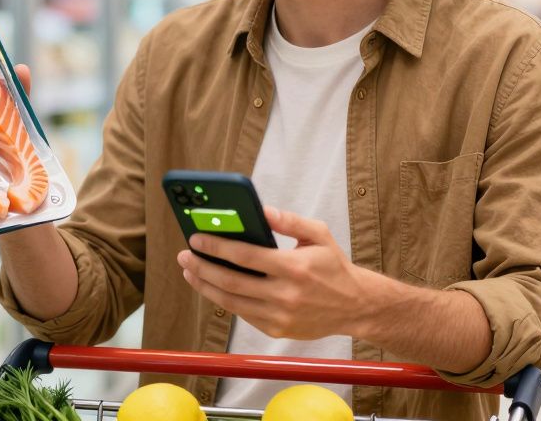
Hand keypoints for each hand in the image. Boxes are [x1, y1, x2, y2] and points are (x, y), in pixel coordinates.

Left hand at [177, 206, 365, 340]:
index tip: (196, 238)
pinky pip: (242, 314)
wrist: (355, 306)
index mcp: (294, 267)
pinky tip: (212, 286)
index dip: (216, 246)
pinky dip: (223, 299)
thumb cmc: (333, 266)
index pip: (245, 256)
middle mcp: (285, 294)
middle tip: (185, 255)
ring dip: (205, 286)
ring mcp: (279, 315)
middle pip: (231, 281)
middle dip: (201, 267)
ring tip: (190, 271)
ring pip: (231, 302)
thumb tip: (260, 211)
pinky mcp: (276, 329)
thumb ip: (290, 220)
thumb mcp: (319, 234)